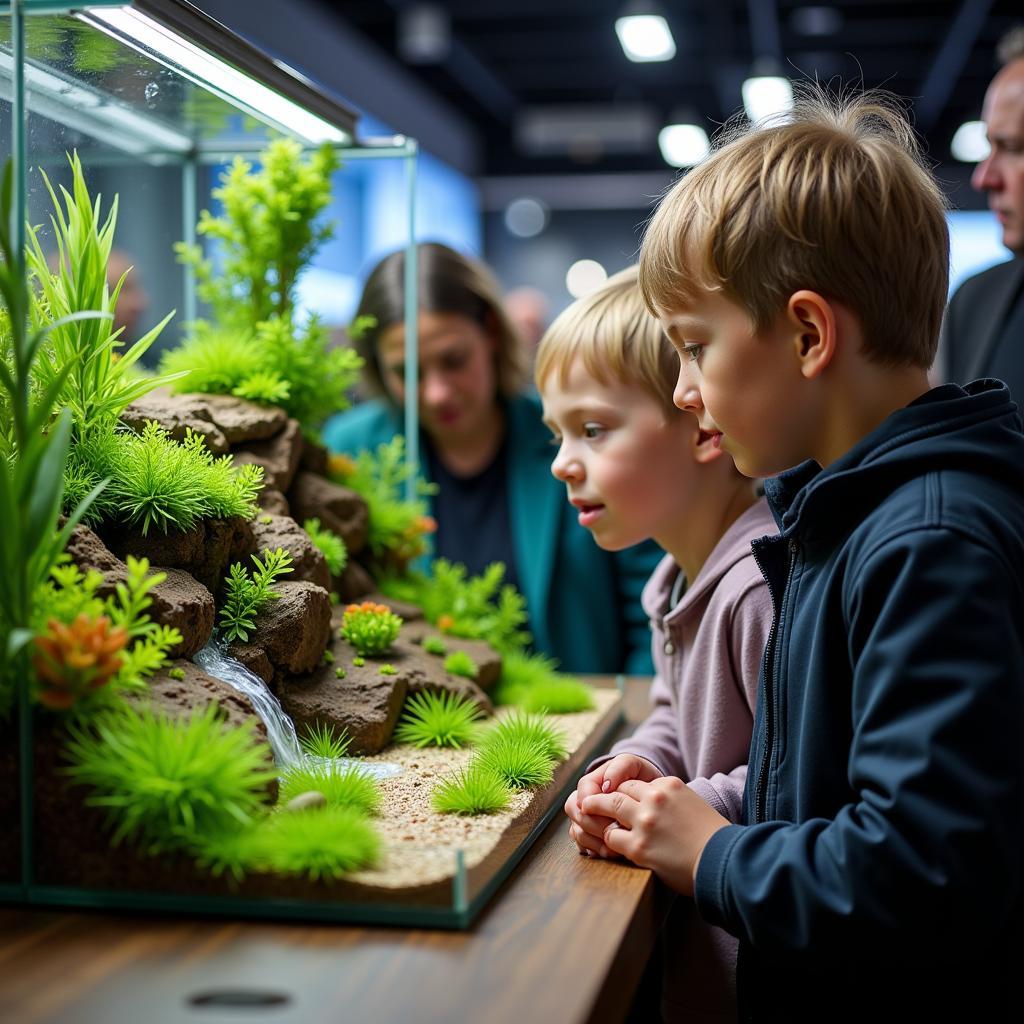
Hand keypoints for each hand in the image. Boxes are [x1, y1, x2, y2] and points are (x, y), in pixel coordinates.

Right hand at [564, 754, 662, 857]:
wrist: (648, 792)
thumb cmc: (639, 775)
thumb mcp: (632, 764)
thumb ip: (619, 768)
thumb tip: (606, 785)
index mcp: (591, 782)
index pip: (582, 793)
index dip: (591, 804)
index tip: (609, 813)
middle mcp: (584, 799)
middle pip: (574, 812)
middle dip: (592, 824)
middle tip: (613, 831)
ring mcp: (587, 817)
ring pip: (577, 830)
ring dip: (593, 840)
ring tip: (613, 846)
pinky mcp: (592, 833)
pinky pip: (583, 844)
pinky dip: (595, 849)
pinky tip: (610, 852)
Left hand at [580, 777, 728, 893]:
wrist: (725, 862)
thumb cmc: (713, 838)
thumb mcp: (692, 804)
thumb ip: (670, 800)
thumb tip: (651, 805)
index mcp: (668, 785)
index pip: (634, 783)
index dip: (621, 791)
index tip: (612, 797)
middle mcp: (655, 798)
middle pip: (618, 792)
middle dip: (602, 797)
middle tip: (588, 801)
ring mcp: (645, 821)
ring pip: (609, 808)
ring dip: (594, 812)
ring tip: (584, 813)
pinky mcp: (639, 846)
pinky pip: (612, 839)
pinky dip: (606, 842)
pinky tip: (603, 844)